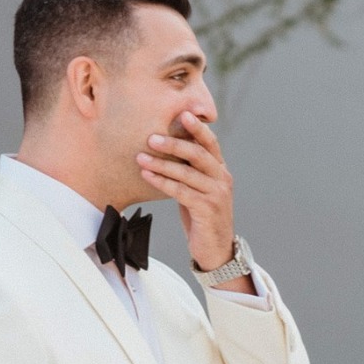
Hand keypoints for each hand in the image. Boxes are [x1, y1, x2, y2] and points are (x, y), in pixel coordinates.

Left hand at [136, 111, 238, 273]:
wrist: (216, 250)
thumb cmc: (203, 217)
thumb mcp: (199, 189)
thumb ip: (190, 171)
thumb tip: (170, 148)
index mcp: (221, 170)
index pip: (210, 143)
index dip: (197, 128)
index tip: (183, 113)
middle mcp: (222, 179)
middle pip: (198, 154)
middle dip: (174, 143)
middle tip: (152, 137)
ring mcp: (216, 194)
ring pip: (187, 172)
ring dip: (162, 163)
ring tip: (141, 156)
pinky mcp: (207, 210)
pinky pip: (181, 191)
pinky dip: (162, 182)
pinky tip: (147, 175)